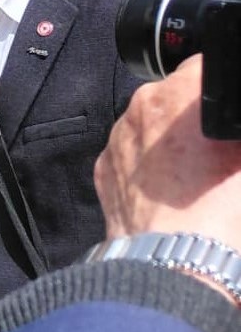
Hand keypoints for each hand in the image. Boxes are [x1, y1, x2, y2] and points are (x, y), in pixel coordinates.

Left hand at [96, 56, 240, 254]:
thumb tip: (232, 131)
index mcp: (182, 94)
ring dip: (172, 140)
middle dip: (197, 116)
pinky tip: (173, 193)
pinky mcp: (104, 167)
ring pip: (151, 125)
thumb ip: (235, 130)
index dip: (225, 89)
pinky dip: (149, 165)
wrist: (178, 266)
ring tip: (198, 179)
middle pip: (177, 95)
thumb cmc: (225, 215)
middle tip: (220, 154)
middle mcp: (143, 107)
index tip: (231, 115)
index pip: (206, 65)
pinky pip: (130, 153)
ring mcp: (118, 137)